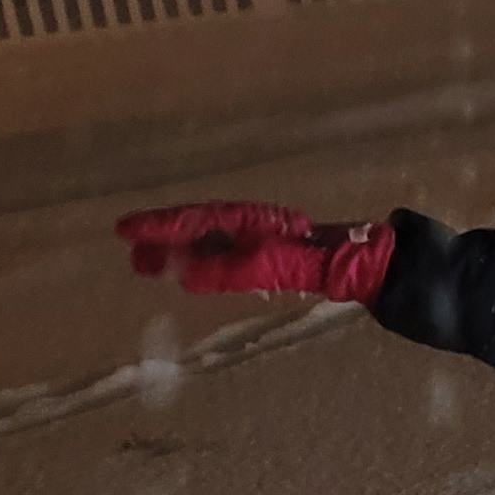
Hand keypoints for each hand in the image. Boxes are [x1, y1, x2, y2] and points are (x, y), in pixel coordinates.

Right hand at [114, 201, 392, 302]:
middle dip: (162, 238)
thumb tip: (186, 273)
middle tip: (129, 252)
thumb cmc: (330, 264)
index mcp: (250, 222)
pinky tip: (193, 270)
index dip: (158, 226)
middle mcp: (252, 225)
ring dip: (179, 250)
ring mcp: (262, 239)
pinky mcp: (273, 256)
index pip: (194, 220)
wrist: (371, 266)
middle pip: (198, 228)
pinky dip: (203, 260)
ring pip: (209, 240)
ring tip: (147, 263)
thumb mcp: (280, 266)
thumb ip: (235, 270)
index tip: (124, 229)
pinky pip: (226, 253)